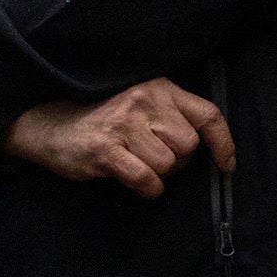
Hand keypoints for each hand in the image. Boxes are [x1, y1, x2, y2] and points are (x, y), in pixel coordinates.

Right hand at [7, 79, 235, 198]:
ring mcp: (125, 125)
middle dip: (177, 160)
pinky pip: (146, 179)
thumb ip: (170, 114)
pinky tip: (136, 182)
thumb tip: (204, 146)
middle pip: (188, 146)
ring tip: (136, 163)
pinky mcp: (106, 149)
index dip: (224, 143)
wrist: (48, 121)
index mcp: (159, 87)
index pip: (208, 115)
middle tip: (153, 156)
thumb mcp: (140, 101)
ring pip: (168, 165)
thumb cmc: (101, 115)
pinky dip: (148, 189)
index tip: (227, 165)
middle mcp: (145, 101)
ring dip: (158, 174)